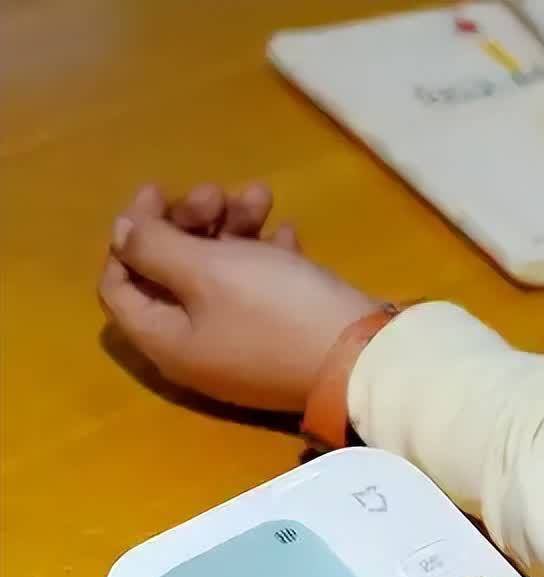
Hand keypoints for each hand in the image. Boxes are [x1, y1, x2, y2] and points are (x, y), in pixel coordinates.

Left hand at [98, 182, 378, 410]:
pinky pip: (257, 292)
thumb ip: (153, 246)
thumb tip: (121, 232)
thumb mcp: (207, 270)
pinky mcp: (280, 339)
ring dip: (232, 230)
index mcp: (165, 339)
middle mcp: (196, 348)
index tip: (160, 194)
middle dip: (190, 224)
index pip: (119, 284)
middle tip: (219, 191)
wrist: (364, 358)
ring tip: (261, 195)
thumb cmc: (278, 310)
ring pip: (218, 277)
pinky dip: (264, 257)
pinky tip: (287, 232)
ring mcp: (241, 346)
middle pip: (170, 275)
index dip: (131, 234)